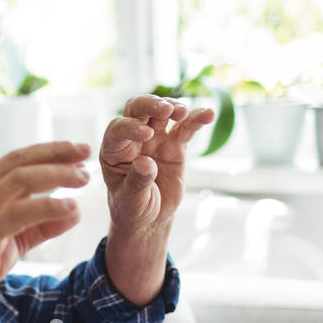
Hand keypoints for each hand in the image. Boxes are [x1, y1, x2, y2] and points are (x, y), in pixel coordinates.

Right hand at [0, 141, 90, 318]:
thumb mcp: (10, 242)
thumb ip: (39, 226)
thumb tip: (73, 212)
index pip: (16, 161)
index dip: (48, 152)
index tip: (76, 152)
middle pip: (20, 162)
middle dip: (57, 154)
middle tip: (85, 154)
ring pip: (21, 180)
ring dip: (56, 174)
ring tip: (82, 179)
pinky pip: (20, 212)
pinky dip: (48, 206)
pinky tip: (69, 207)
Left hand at [99, 95, 212, 235]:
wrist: (151, 216)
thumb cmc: (133, 208)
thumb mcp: (131, 201)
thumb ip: (137, 182)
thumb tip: (145, 163)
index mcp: (114, 151)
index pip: (117, 130)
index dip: (130, 127)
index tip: (147, 134)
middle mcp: (132, 139)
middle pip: (137, 110)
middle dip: (150, 106)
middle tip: (166, 110)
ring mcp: (155, 139)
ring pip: (161, 114)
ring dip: (172, 107)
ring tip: (183, 112)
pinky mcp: (175, 144)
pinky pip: (185, 128)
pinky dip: (196, 119)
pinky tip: (208, 114)